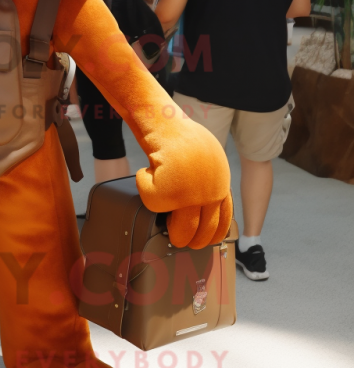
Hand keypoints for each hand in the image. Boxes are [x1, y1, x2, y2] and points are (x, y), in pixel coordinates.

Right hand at [135, 116, 232, 248]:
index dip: (212, 235)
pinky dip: (145, 191)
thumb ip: (211, 182)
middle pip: (200, 233)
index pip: (222, 221)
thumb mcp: (209, 160)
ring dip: (171, 231)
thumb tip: (206, 206)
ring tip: (165, 229)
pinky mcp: (167, 193)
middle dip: (189, 241)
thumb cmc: (184, 138)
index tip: (205, 240)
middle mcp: (209, 194)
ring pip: (179, 229)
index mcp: (220, 187)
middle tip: (180, 241)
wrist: (167, 125)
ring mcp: (189, 196)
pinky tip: (145, 176)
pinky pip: (153, 205)